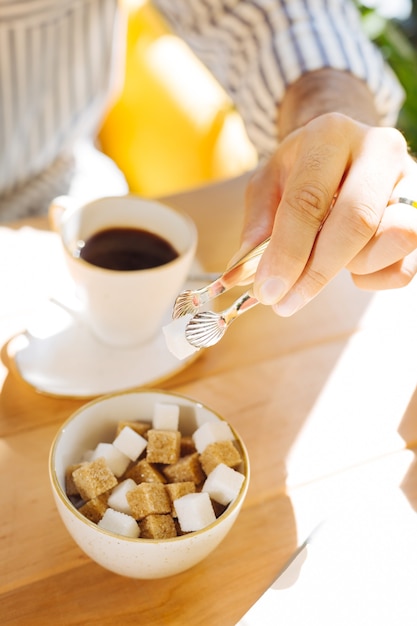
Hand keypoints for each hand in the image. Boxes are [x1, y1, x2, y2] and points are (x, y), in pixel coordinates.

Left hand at [237, 112, 416, 315]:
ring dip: (355, 265)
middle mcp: (379, 150)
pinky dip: (374, 277)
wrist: (343, 152)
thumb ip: (257, 226)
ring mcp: (410, 181)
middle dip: (317, 270)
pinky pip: (406, 265)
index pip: (308, 200)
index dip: (287, 252)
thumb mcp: (268, 184)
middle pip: (357, 220)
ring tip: (326, 261)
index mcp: (330, 135)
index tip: (267, 290)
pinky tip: (352, 266)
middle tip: (286, 302)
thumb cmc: (301, 171)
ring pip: (395, 239)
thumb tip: (243, 275)